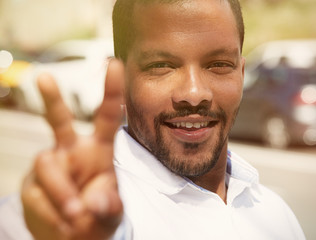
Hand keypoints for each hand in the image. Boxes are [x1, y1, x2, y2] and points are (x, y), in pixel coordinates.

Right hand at [21, 59, 124, 239]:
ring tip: (76, 217)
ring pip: (47, 166)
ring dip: (62, 194)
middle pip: (59, 120)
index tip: (114, 63)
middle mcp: (72, 151)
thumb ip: (108, 205)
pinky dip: (51, 212)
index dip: (111, 91)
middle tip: (45, 78)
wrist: (73, 237)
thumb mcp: (111, 212)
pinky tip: (62, 221)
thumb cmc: (97, 216)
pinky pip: (37, 194)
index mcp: (99, 150)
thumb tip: (94, 202)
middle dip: (53, 99)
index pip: (107, 116)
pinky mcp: (31, 183)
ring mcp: (50, 165)